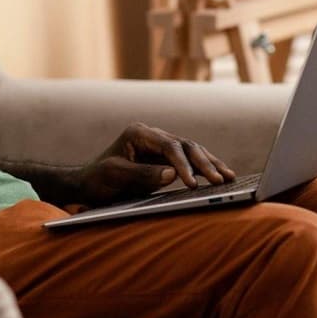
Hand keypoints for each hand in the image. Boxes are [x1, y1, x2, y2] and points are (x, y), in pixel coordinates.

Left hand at [74, 123, 236, 205]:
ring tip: (228, 177)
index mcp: (139, 133)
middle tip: (220, 180)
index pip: (169, 145)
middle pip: (185, 145)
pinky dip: (204, 168)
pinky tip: (220, 175)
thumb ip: (142, 174)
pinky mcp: (164, 158)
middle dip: (204, 163)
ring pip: (192, 151)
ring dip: (210, 164)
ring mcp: (159, 145)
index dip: (183, 164)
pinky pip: (189, 160)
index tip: (192, 183)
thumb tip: (172, 174)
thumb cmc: (98, 179)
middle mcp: (152, 135)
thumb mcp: (115, 176)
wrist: (88, 184)